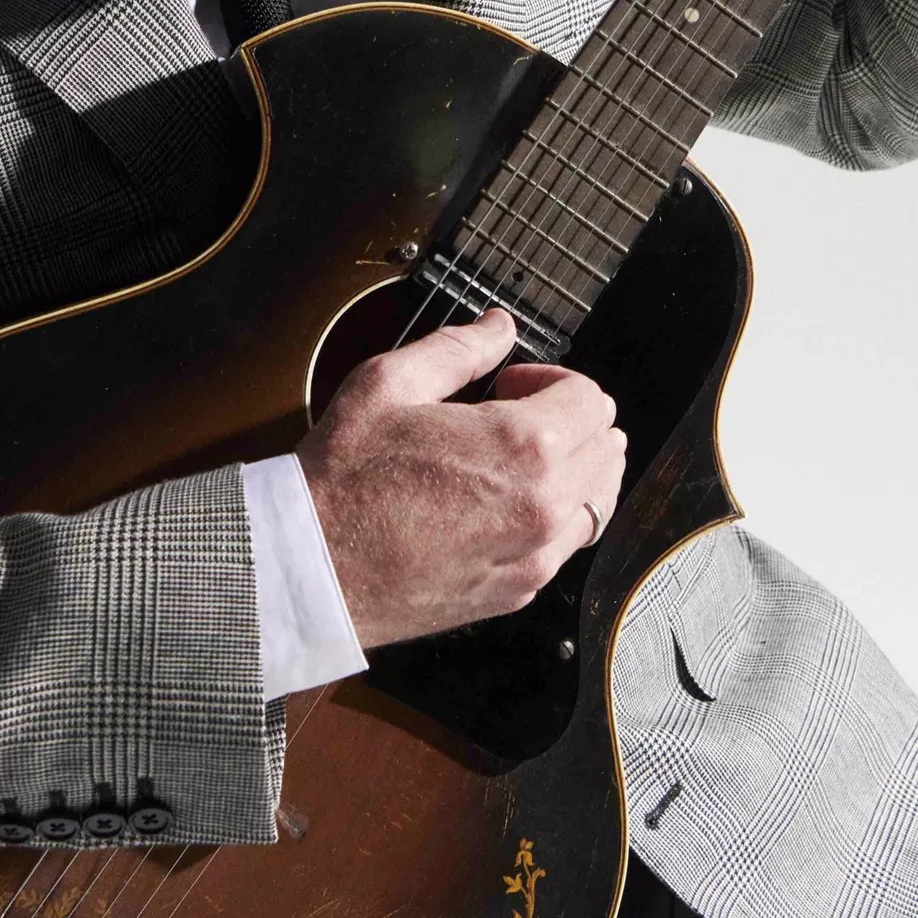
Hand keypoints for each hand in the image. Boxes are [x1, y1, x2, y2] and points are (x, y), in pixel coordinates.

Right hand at [297, 308, 626, 648]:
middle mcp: (545, 505)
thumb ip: (459, 348)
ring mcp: (535, 555)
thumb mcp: (389, 385)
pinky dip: (554, 518)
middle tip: (512, 419)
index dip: (550, 381)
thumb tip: (500, 326)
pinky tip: (504, 506)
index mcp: (524, 445)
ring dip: (573, 470)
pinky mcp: (518, 590)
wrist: (312, 568)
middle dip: (568, 422)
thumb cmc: (343, 480)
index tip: (510, 386)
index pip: (591, 399)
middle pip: (606, 447)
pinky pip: (566, 545)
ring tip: (518, 462)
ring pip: (598, 500)